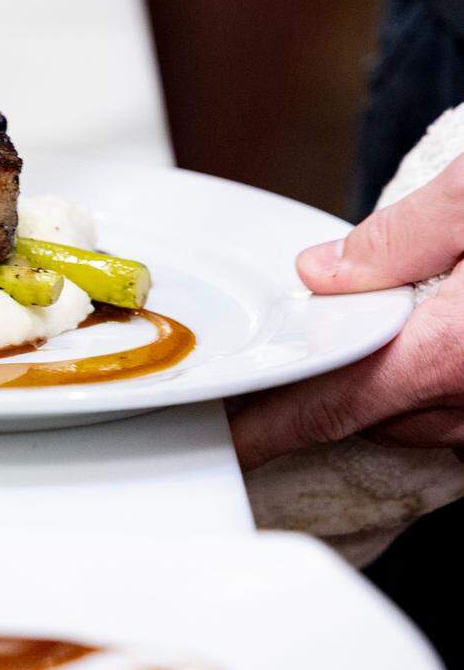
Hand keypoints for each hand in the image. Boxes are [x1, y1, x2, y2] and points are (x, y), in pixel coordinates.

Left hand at [231, 158, 463, 467]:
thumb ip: (404, 233)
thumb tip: (325, 270)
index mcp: (454, 350)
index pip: (334, 405)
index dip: (270, 426)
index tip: (229, 436)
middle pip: (374, 414)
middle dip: (332, 383)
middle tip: (302, 347)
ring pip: (419, 420)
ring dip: (388, 386)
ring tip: (374, 332)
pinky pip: (459, 415)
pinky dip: (431, 388)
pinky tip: (435, 343)